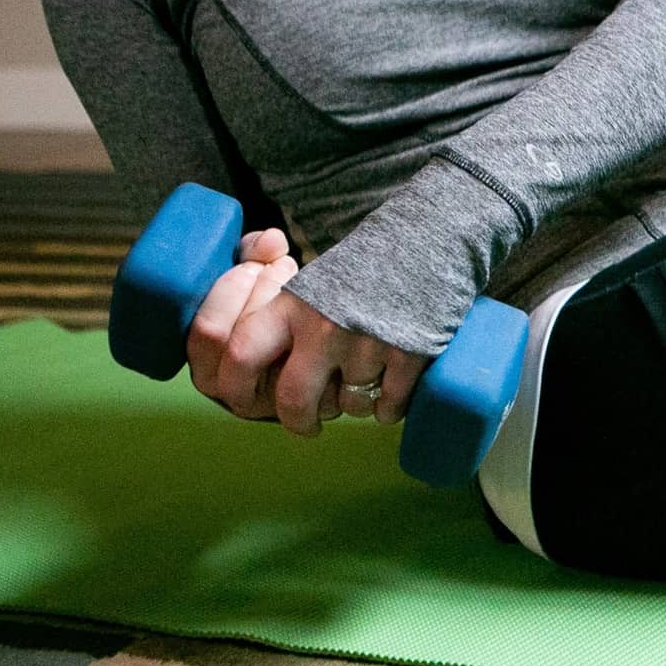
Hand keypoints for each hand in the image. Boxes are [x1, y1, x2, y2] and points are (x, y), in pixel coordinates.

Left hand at [186, 229, 427, 436]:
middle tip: (309, 424)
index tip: (249, 403)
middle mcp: (323, 327)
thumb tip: (248, 361)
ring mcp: (367, 344)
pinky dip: (389, 406)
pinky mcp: (409, 356)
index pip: (239, 355)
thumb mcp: (312, 280)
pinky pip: (389, 406)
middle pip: (292, 400)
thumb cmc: (365, 265)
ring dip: (354, 404)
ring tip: (363, 385)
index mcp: (291, 304)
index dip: (238, 390)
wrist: (428, 241)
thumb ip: (277, 313)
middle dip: (299, 422)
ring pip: (348, 406)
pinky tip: (392, 388)